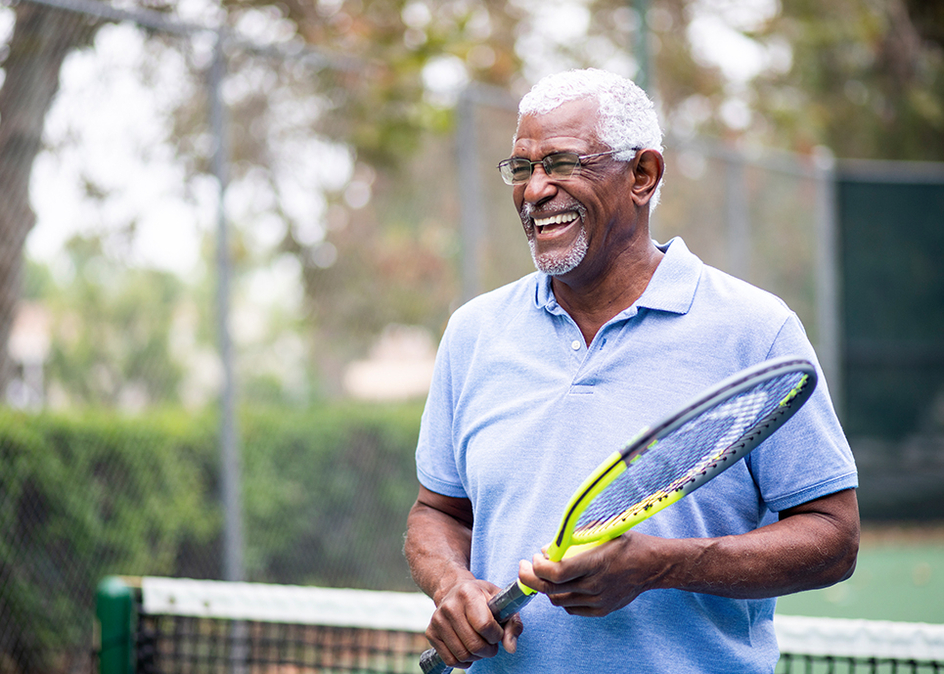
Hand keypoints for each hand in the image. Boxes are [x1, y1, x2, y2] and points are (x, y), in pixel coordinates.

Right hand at [425, 578, 523, 668]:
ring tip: (480, 646)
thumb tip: (510, 648)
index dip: (496, 635)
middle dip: (489, 650)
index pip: (485, 625)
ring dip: (477, 657)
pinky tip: (469, 652)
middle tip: (491, 644)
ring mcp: (437, 620)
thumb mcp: (501, 603)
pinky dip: (464, 662)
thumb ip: (512, 624)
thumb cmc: (482, 598)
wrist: (455, 591)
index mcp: (468, 593)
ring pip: (463, 654)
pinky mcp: (431, 633)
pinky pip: (450, 660)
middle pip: (474, 644)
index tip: (497, 632)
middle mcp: (449, 606)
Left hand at [518, 532, 668, 616]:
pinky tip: (561, 586)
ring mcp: (599, 600)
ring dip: (545, 587)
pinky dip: (561, 598)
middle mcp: (596, 585)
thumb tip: (549, 548)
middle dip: (530, 578)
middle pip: (552, 590)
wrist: (654, 565)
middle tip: (524, 567)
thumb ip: (575, 540)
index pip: (556, 572)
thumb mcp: (603, 532)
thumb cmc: (627, 544)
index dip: (538, 567)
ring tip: (543, 574)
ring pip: (559, 601)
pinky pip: (572, 608)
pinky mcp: (602, 610)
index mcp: (596, 563)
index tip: (534, 556)